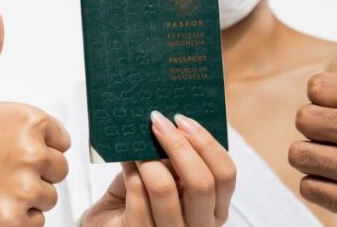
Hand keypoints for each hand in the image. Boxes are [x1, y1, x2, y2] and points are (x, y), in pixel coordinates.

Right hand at [0, 5, 70, 226]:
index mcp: (29, 118)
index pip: (61, 140)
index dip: (36, 145)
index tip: (5, 147)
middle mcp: (31, 151)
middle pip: (58, 170)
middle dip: (33, 172)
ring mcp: (22, 187)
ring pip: (48, 197)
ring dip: (26, 197)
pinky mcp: (11, 220)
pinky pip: (36, 222)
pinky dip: (17, 220)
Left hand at [84, 112, 235, 226]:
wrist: (111, 226)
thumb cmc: (140, 200)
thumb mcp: (166, 179)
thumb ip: (174, 160)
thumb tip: (168, 121)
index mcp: (213, 209)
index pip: (225, 175)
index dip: (207, 144)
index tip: (183, 120)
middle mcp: (199, 226)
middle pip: (201, 183)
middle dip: (178, 145)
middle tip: (158, 122)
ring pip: (165, 188)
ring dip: (148, 158)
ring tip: (136, 140)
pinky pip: (137, 196)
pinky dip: (130, 171)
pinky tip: (125, 158)